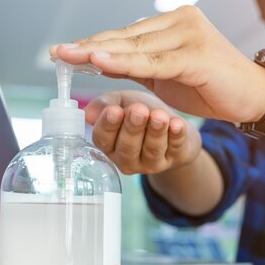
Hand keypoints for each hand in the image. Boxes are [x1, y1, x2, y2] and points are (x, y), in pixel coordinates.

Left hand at [50, 6, 264, 123]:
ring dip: (101, 53)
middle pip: (127, 36)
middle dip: (90, 46)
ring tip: (71, 56)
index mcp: (174, 23)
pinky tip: (101, 61)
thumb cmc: (214, 86)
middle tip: (59, 53)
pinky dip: (126, 63)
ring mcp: (190, 35)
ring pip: (137, 47)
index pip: (127, 33)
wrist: (254, 97)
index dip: (95, 42)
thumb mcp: (170, 74)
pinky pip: (154, 62)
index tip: (67, 50)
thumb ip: (141, 66)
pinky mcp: (196, 55)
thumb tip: (104, 61)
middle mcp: (181, 21)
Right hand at [85, 90, 201, 174]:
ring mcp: (152, 163)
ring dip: (155, 131)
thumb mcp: (122, 102)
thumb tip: (88, 113)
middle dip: (133, 128)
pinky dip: (177, 136)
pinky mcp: (176, 159)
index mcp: (110, 145)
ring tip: (159, 116)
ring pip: (152, 149)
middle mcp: (128, 159)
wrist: (172, 124)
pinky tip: (177, 123)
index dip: (108, 126)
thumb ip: (106, 103)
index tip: (113, 110)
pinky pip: (176, 149)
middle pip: (127, 147)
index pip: (103, 139)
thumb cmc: (142, 112)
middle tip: (138, 110)